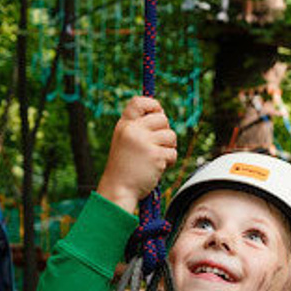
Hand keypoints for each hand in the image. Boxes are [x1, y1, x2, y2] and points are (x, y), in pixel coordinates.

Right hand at [95, 98, 176, 212]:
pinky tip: (157, 168)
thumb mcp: (125, 142)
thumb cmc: (124, 168)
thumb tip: (162, 114)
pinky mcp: (155, 156)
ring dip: (169, 148)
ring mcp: (144, 142)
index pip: (139, 101)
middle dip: (165, 132)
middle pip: (162, 118)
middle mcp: (133, 130)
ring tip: (156, 158)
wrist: (118, 189)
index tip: (158, 114)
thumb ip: (139, 128)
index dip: (153, 104)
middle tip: (158, 146)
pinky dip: (169, 161)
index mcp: (124, 125)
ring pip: (171, 135)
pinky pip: (172, 152)